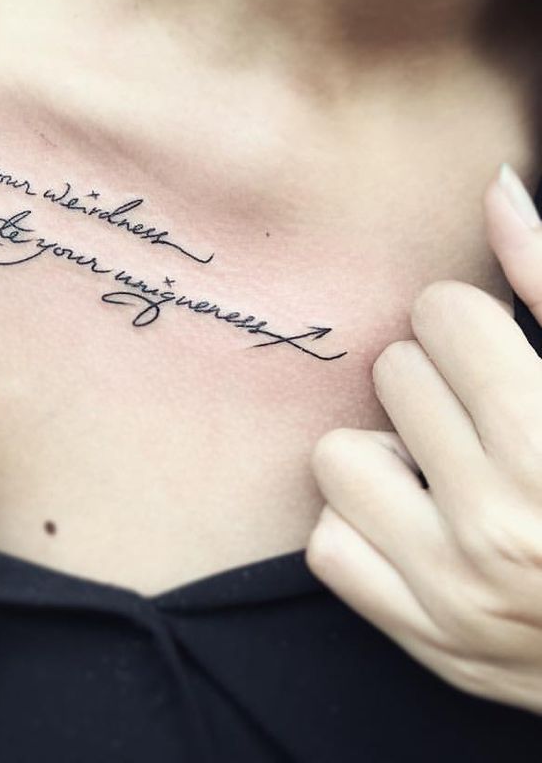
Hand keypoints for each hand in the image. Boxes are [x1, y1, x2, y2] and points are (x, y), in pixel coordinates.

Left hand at [307, 163, 541, 712]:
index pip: (441, 312)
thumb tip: (495, 189)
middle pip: (391, 372)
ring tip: (453, 474)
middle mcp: (500, 530)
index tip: (497, 355)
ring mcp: (451, 596)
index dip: (471, 325)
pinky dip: (366, 529)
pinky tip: (426, 530)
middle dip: (435, 383)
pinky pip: (326, 542)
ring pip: (337, 454)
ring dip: (388, 454)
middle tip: (488, 421)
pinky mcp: (418, 638)